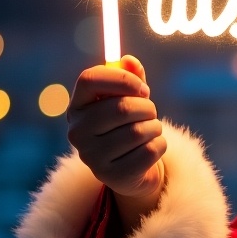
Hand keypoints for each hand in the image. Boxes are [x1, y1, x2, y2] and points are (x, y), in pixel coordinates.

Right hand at [67, 55, 166, 228]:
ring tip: (150, 131)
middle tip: (150, 113)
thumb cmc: (128, 127)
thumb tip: (129, 61)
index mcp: (76, 108)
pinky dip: (160, 146)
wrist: (131, 170)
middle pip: (121, 107)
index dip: (123, 79)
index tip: (143, 89)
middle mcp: (76, 132)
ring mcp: (92, 157)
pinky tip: (151, 149)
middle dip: (147, 107)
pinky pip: (150, 151)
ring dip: (155, 127)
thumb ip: (129, 79)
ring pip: (138, 131)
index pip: (90, 79)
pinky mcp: (112, 176)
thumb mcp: (128, 100)